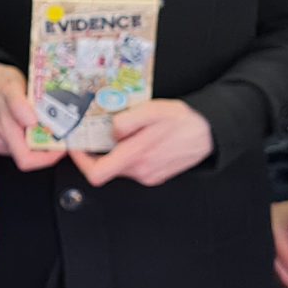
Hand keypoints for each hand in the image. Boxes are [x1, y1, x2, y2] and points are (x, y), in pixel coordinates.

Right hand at [0, 63, 68, 172]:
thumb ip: (18, 104)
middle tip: (64, 135)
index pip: (27, 159)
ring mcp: (2, 141)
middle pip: (32, 158)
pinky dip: (38, 137)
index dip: (48, 157)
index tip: (64, 144)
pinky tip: (42, 123)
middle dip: (50, 149)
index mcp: (3, 132)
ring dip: (45, 142)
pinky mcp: (5, 140)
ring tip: (55, 126)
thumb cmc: (0, 83)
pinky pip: (26, 145)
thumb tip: (30, 122)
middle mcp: (2, 141)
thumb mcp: (10, 87)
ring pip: (30, 151)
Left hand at [75, 99, 214, 187]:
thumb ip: (126, 121)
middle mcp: (141, 171)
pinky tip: (137, 138)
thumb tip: (111, 131)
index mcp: (136, 157)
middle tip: (97, 132)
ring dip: (115, 152)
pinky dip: (128, 154)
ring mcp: (149, 176)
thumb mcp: (152, 111)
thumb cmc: (182, 121)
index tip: (77, 146)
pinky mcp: (155, 175)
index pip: (96, 173)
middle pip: (105, 168)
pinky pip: (132, 167)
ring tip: (124, 132)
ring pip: (119, 167)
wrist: (209, 132)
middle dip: (98, 151)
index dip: (80, 161)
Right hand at [271, 200, 287, 287]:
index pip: (285, 254)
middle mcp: (267, 234)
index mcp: (275, 226)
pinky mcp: (270, 240)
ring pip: (274, 264)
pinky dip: (285, 272)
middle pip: (277, 263)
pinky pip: (276, 260)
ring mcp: (266, 238)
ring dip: (286, 281)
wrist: (284, 188)